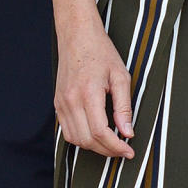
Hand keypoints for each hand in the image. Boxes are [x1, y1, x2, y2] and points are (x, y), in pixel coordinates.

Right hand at [54, 19, 135, 157]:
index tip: (129, 151)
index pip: (101, 132)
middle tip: (123, 150)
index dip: (116, 147)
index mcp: (88, 93)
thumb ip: (124, 107)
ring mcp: (61, 103)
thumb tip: (127, 132)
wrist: (77, 37)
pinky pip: (67, 131)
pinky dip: (81, 138)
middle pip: (87, 140)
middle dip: (107, 150)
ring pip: (75, 139)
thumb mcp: (121, 77)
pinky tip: (95, 134)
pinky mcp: (57, 104)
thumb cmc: (101, 53)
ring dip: (94, 146)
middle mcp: (71, 101)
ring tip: (111, 143)